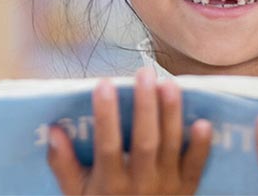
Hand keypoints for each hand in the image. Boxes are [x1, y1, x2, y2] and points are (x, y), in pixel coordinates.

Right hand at [47, 68, 212, 194]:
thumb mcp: (77, 195)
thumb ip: (64, 165)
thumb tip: (54, 130)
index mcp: (111, 184)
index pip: (108, 146)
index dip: (106, 115)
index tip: (103, 84)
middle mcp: (140, 184)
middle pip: (145, 141)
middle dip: (145, 107)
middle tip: (144, 74)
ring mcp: (167, 186)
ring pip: (170, 146)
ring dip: (171, 115)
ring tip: (169, 84)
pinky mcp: (187, 189)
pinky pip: (196, 167)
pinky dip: (200, 146)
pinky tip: (203, 122)